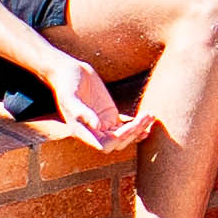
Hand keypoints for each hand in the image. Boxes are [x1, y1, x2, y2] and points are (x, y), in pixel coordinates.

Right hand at [41, 56, 156, 154]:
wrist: (69, 72)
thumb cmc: (66, 84)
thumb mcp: (70, 96)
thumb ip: (81, 112)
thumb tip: (97, 126)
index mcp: (82, 131)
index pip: (104, 145)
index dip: (119, 139)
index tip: (130, 126)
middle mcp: (94, 131)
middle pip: (119, 142)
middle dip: (134, 132)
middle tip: (146, 117)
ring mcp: (103, 123)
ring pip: (124, 134)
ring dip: (139, 128)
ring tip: (150, 116)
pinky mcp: (110, 114)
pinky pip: (125, 125)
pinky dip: (137, 124)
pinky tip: (148, 120)